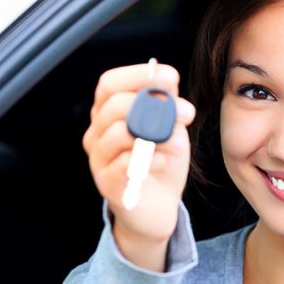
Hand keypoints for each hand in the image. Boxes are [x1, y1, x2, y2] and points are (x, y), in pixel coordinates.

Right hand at [82, 63, 195, 270]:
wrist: (158, 208)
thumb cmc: (160, 162)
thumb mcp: (169, 128)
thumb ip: (166, 105)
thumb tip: (167, 82)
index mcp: (108, 113)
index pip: (109, 84)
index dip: (137, 75)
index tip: (169, 76)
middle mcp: (97, 133)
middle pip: (113, 106)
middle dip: (153, 105)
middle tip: (185, 112)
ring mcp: (99, 159)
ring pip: (117, 133)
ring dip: (155, 134)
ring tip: (177, 142)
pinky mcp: (107, 183)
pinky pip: (123, 163)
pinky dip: (149, 159)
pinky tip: (164, 161)